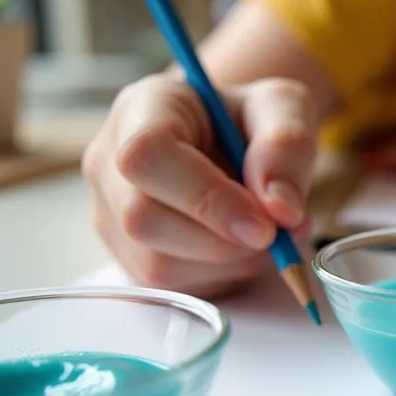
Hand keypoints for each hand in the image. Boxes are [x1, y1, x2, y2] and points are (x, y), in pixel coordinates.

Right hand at [82, 74, 318, 296]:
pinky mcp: (130, 256)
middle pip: (143, 219)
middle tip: (275, 233)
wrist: (230, 137)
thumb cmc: (247, 118)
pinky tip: (246, 247)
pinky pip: (174, 287)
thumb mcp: (282, 107)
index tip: (264, 222)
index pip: (147, 155)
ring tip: (268, 233)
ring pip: (158, 264)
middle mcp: (109, 163)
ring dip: (229, 263)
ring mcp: (112, 215)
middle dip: (222, 240)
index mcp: (140, 110)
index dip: (206, 197)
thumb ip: (286, 146)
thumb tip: (281, 209)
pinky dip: (224, 277)